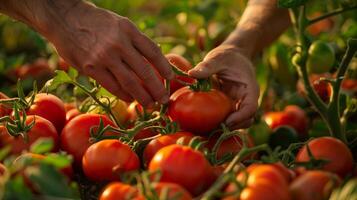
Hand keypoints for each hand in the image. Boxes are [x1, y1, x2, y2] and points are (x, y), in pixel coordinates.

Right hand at [43, 2, 172, 105]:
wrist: (65, 18)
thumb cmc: (96, 22)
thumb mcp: (120, 24)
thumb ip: (134, 41)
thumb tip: (152, 62)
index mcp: (129, 30)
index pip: (153, 52)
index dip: (164, 67)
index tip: (171, 79)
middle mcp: (119, 43)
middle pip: (144, 71)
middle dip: (156, 88)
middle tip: (163, 99)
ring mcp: (104, 56)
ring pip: (130, 82)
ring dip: (142, 97)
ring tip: (150, 104)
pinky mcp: (91, 68)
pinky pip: (112, 86)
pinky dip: (124, 95)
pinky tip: (130, 99)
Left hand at [188, 45, 258, 128]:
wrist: (231, 56)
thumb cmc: (227, 56)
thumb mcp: (218, 57)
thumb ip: (207, 66)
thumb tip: (192, 74)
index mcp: (250, 88)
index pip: (251, 107)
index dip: (241, 117)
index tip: (227, 122)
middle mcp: (246, 99)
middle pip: (247, 119)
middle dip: (234, 127)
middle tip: (215, 129)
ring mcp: (239, 105)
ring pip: (238, 123)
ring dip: (226, 128)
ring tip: (209, 129)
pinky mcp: (230, 107)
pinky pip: (227, 119)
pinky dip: (219, 123)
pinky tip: (205, 125)